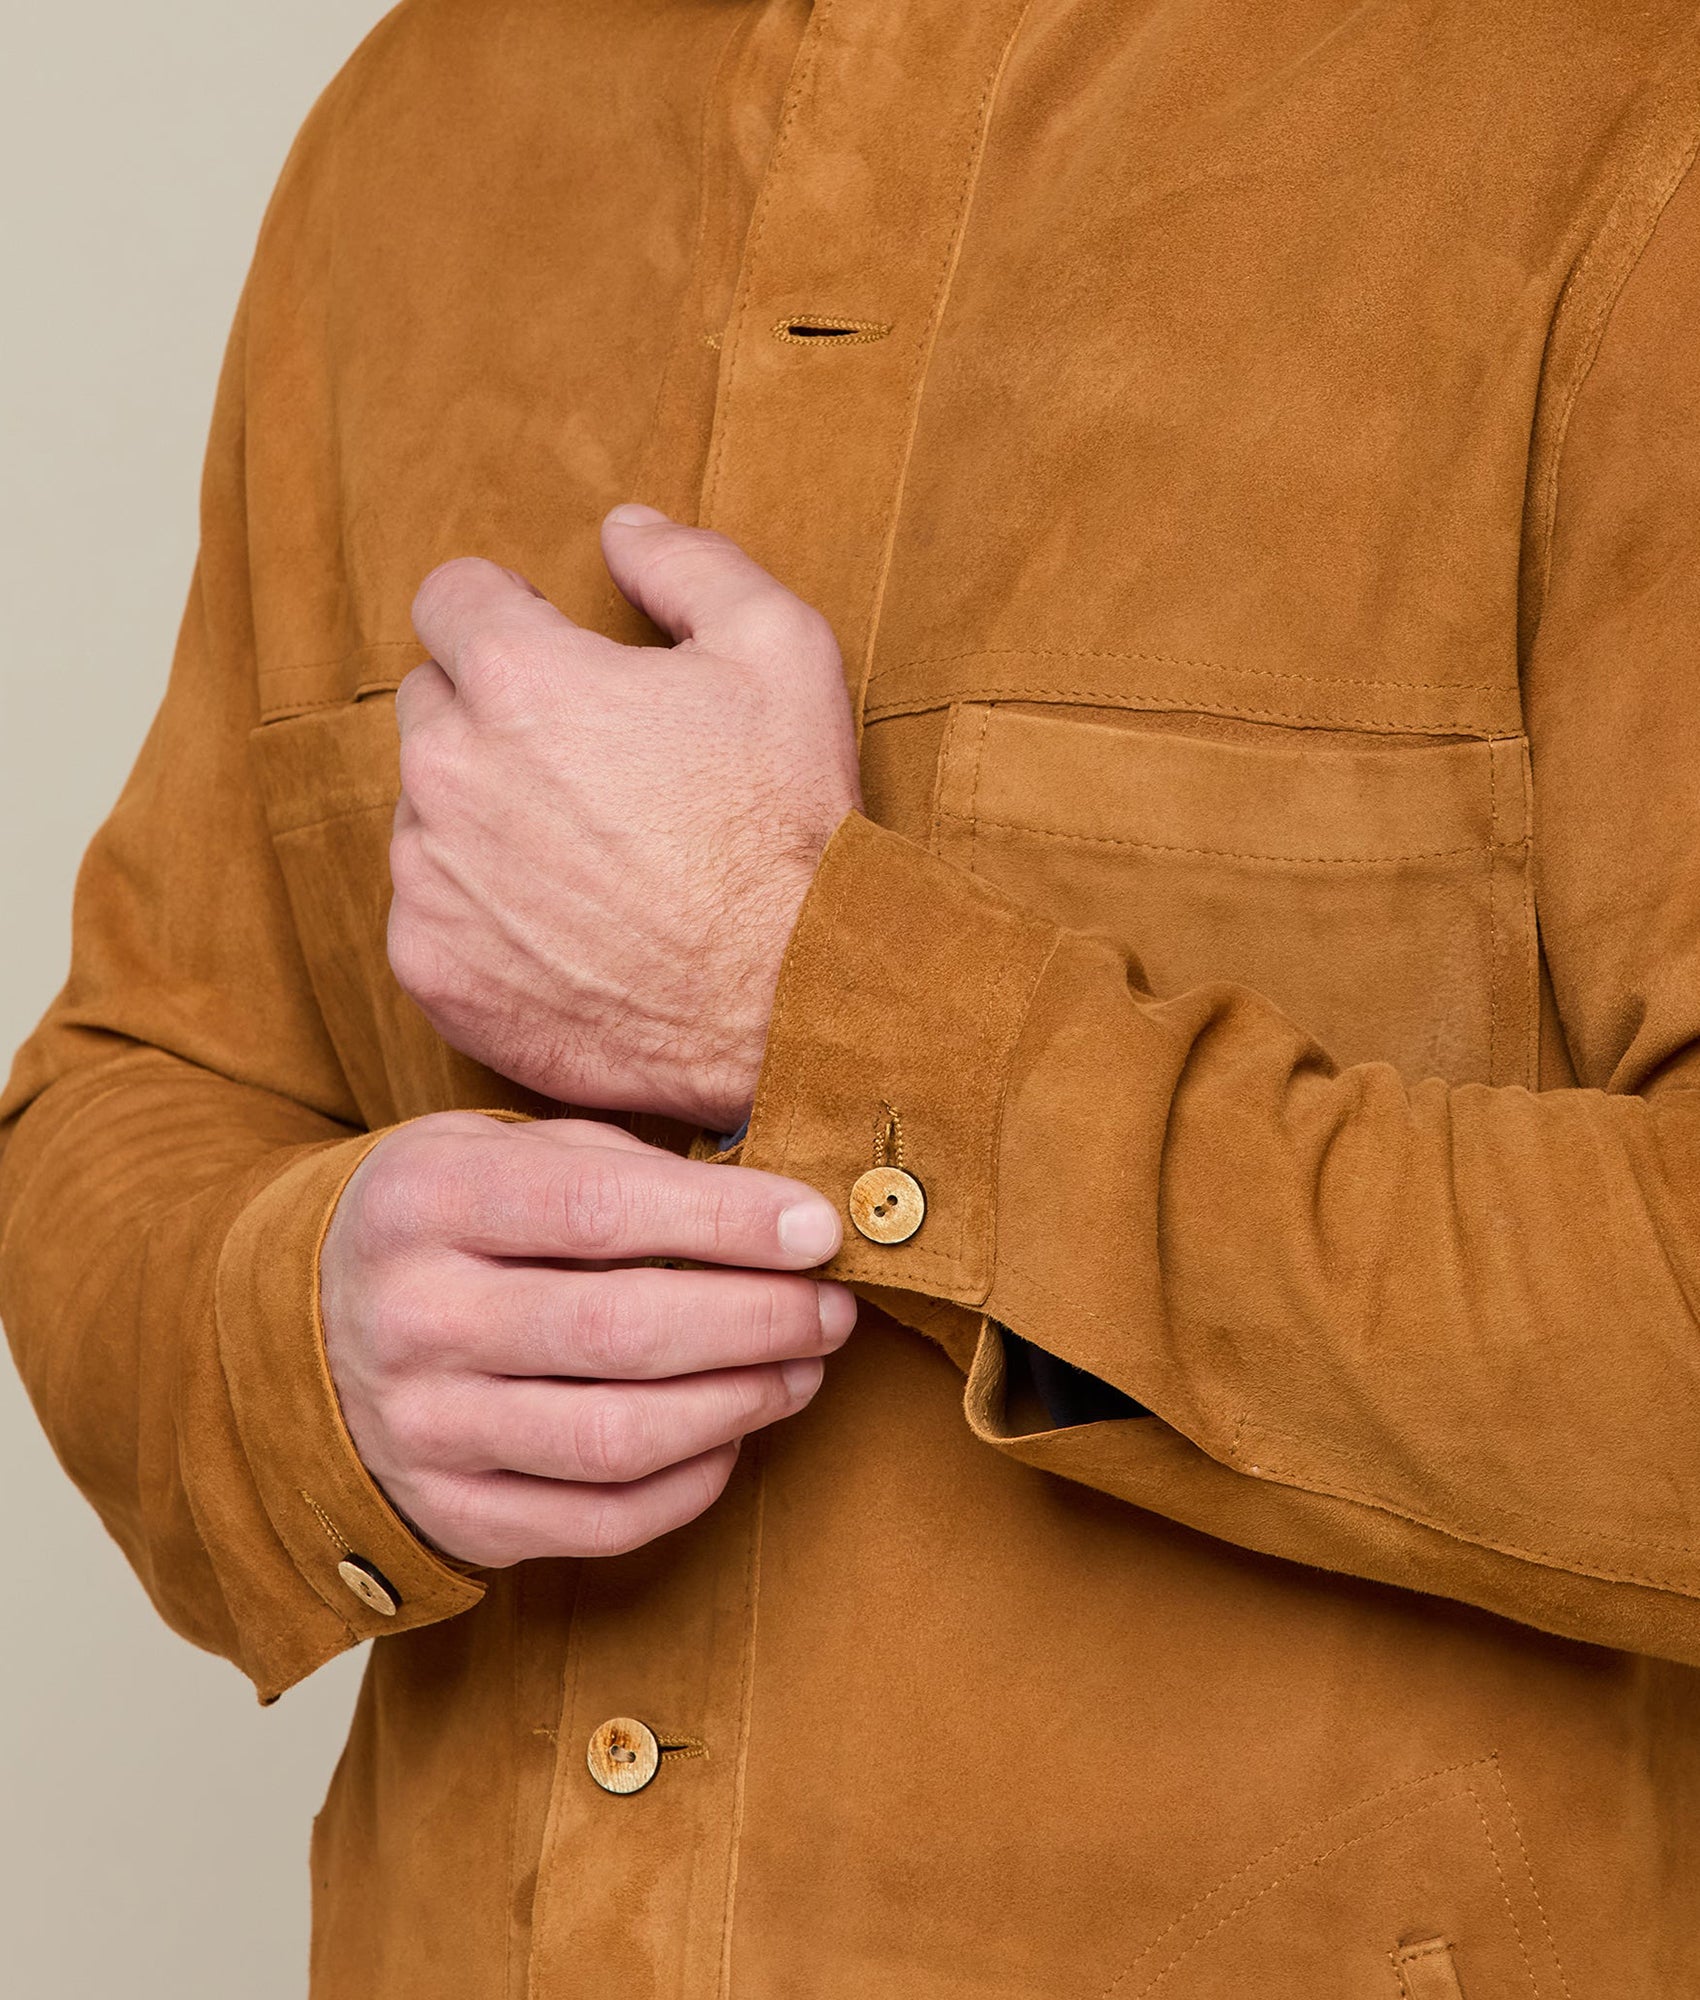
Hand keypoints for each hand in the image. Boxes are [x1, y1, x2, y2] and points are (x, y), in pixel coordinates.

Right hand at [319, 1112, 852, 1564]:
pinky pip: (599, 1521)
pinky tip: (735, 1432)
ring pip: (617, 1438)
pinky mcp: (450, 1514)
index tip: (818, 1227)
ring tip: (804, 1366)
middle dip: (757, 1319)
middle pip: (619, 1331)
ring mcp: (422, 1430)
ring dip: (740, 1404)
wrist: (308, 1325)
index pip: (598, 1207)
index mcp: (426, 1201)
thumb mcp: (498, 1148)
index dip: (725, 1221)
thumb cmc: (449, 1217)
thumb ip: (620, 1162)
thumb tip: (777, 1208)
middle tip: (832, 1306)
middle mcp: (412, 1319)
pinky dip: (691, 1483)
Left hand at [388, 508, 860, 1131]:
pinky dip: (482, 916)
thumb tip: (619, 527)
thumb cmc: (790, 826)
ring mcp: (432, 879)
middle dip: (495, 717)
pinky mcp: (433, 969)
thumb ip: (687, 564)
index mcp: (519, 676)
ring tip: (589, 860)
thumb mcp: (780, 650)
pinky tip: (568, 930)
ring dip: (485, 819)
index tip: (554, 654)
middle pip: (430, 704)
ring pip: (425, 813)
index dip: (508, 615)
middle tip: (592, 769)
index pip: (449, 597)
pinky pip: (429, 914)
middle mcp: (450, 771)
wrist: (794, 1002)